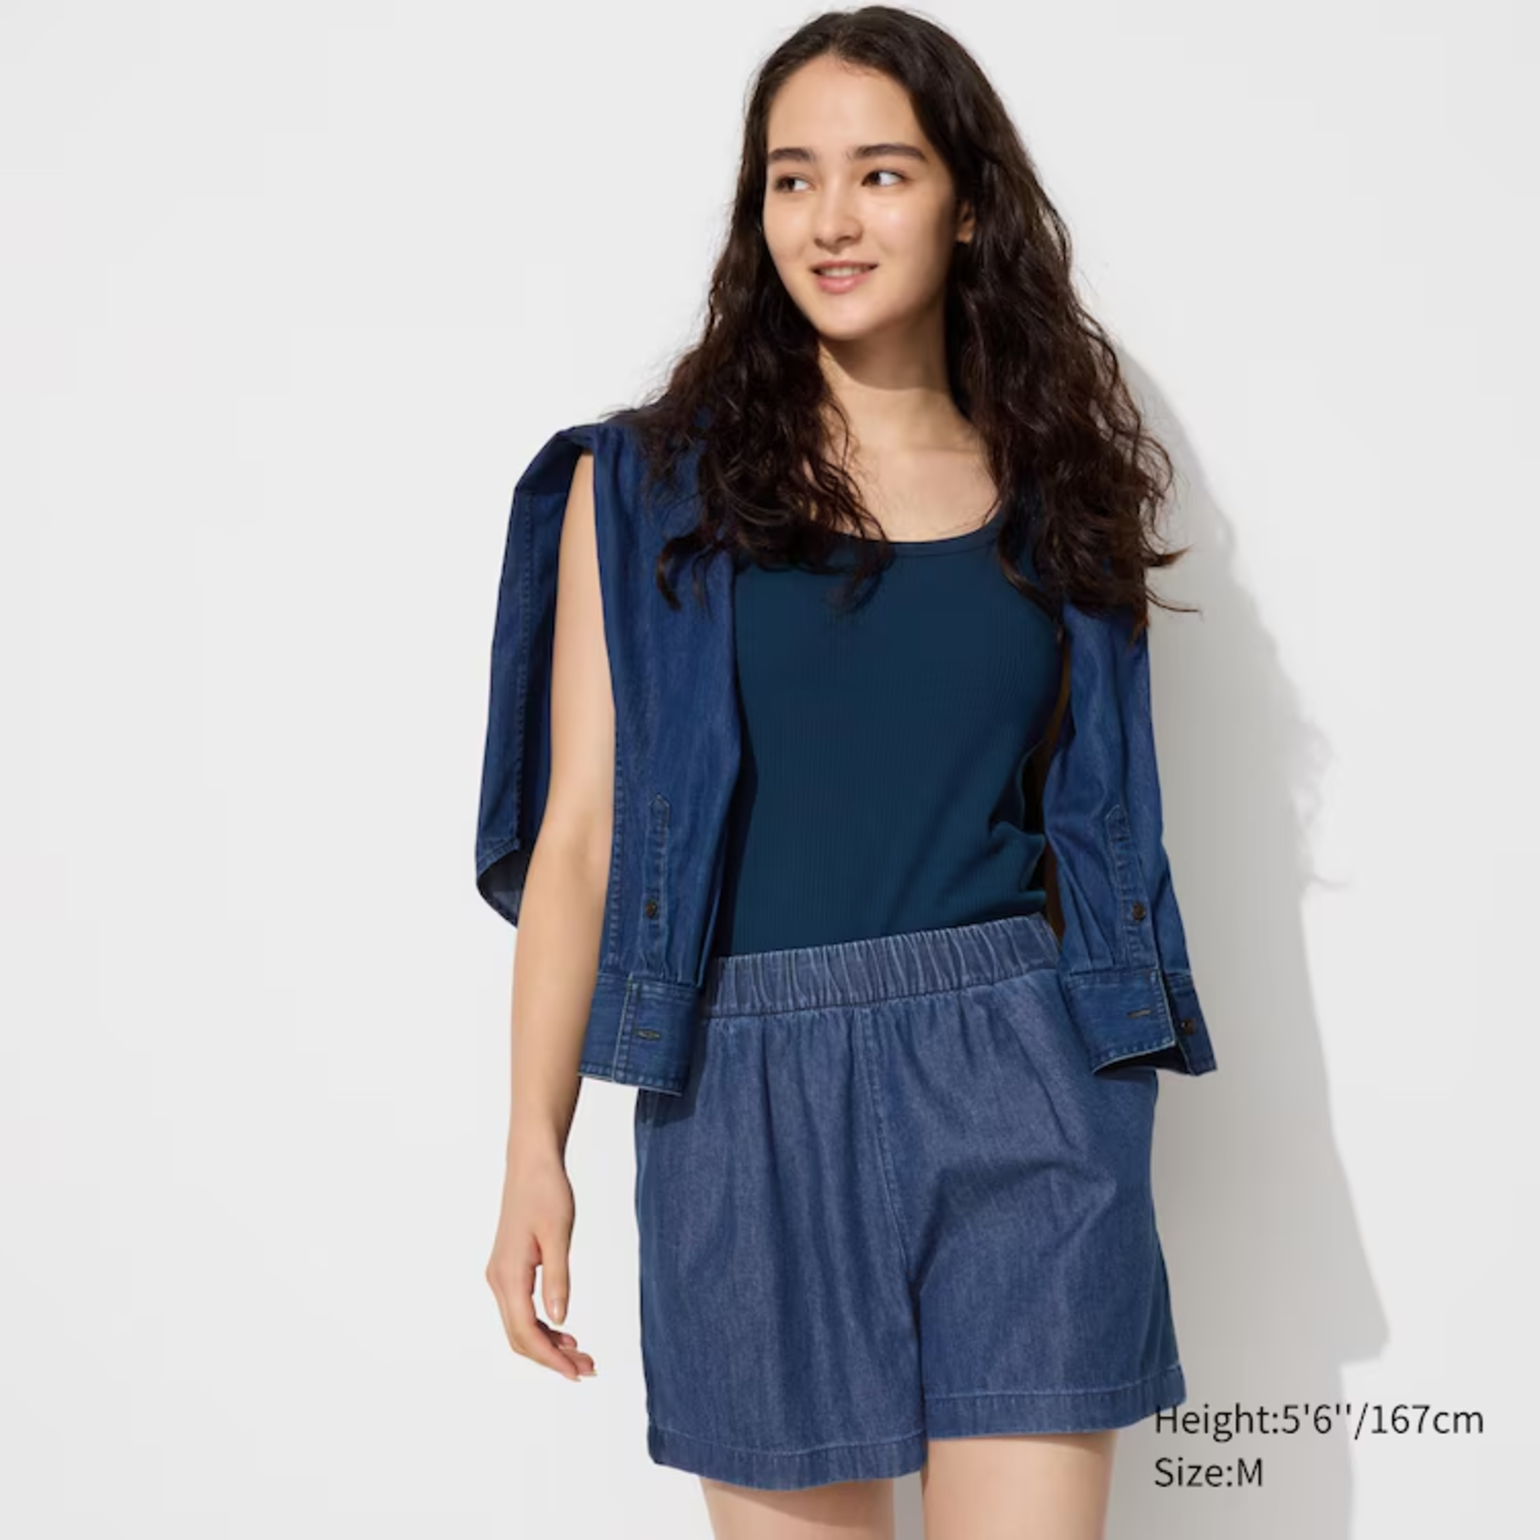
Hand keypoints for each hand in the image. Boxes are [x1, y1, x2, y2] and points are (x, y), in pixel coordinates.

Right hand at [485, 1142, 596, 1381]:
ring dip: (547, 1344)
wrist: (531, 1162)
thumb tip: (558, 1321)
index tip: (577, 1373)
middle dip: (552, 1358)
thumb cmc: (546, 1191)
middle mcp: (498, 1280)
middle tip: (588, 1368)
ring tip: (581, 1354)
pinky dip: (541, 1326)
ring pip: (519, 1325)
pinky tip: (563, 1330)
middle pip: (520, 1337)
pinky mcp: (508, 1268)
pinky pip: (520, 1309)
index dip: (551, 1358)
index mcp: (508, 1275)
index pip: (526, 1332)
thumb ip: (558, 1278)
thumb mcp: (558, 1234)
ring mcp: (500, 1275)